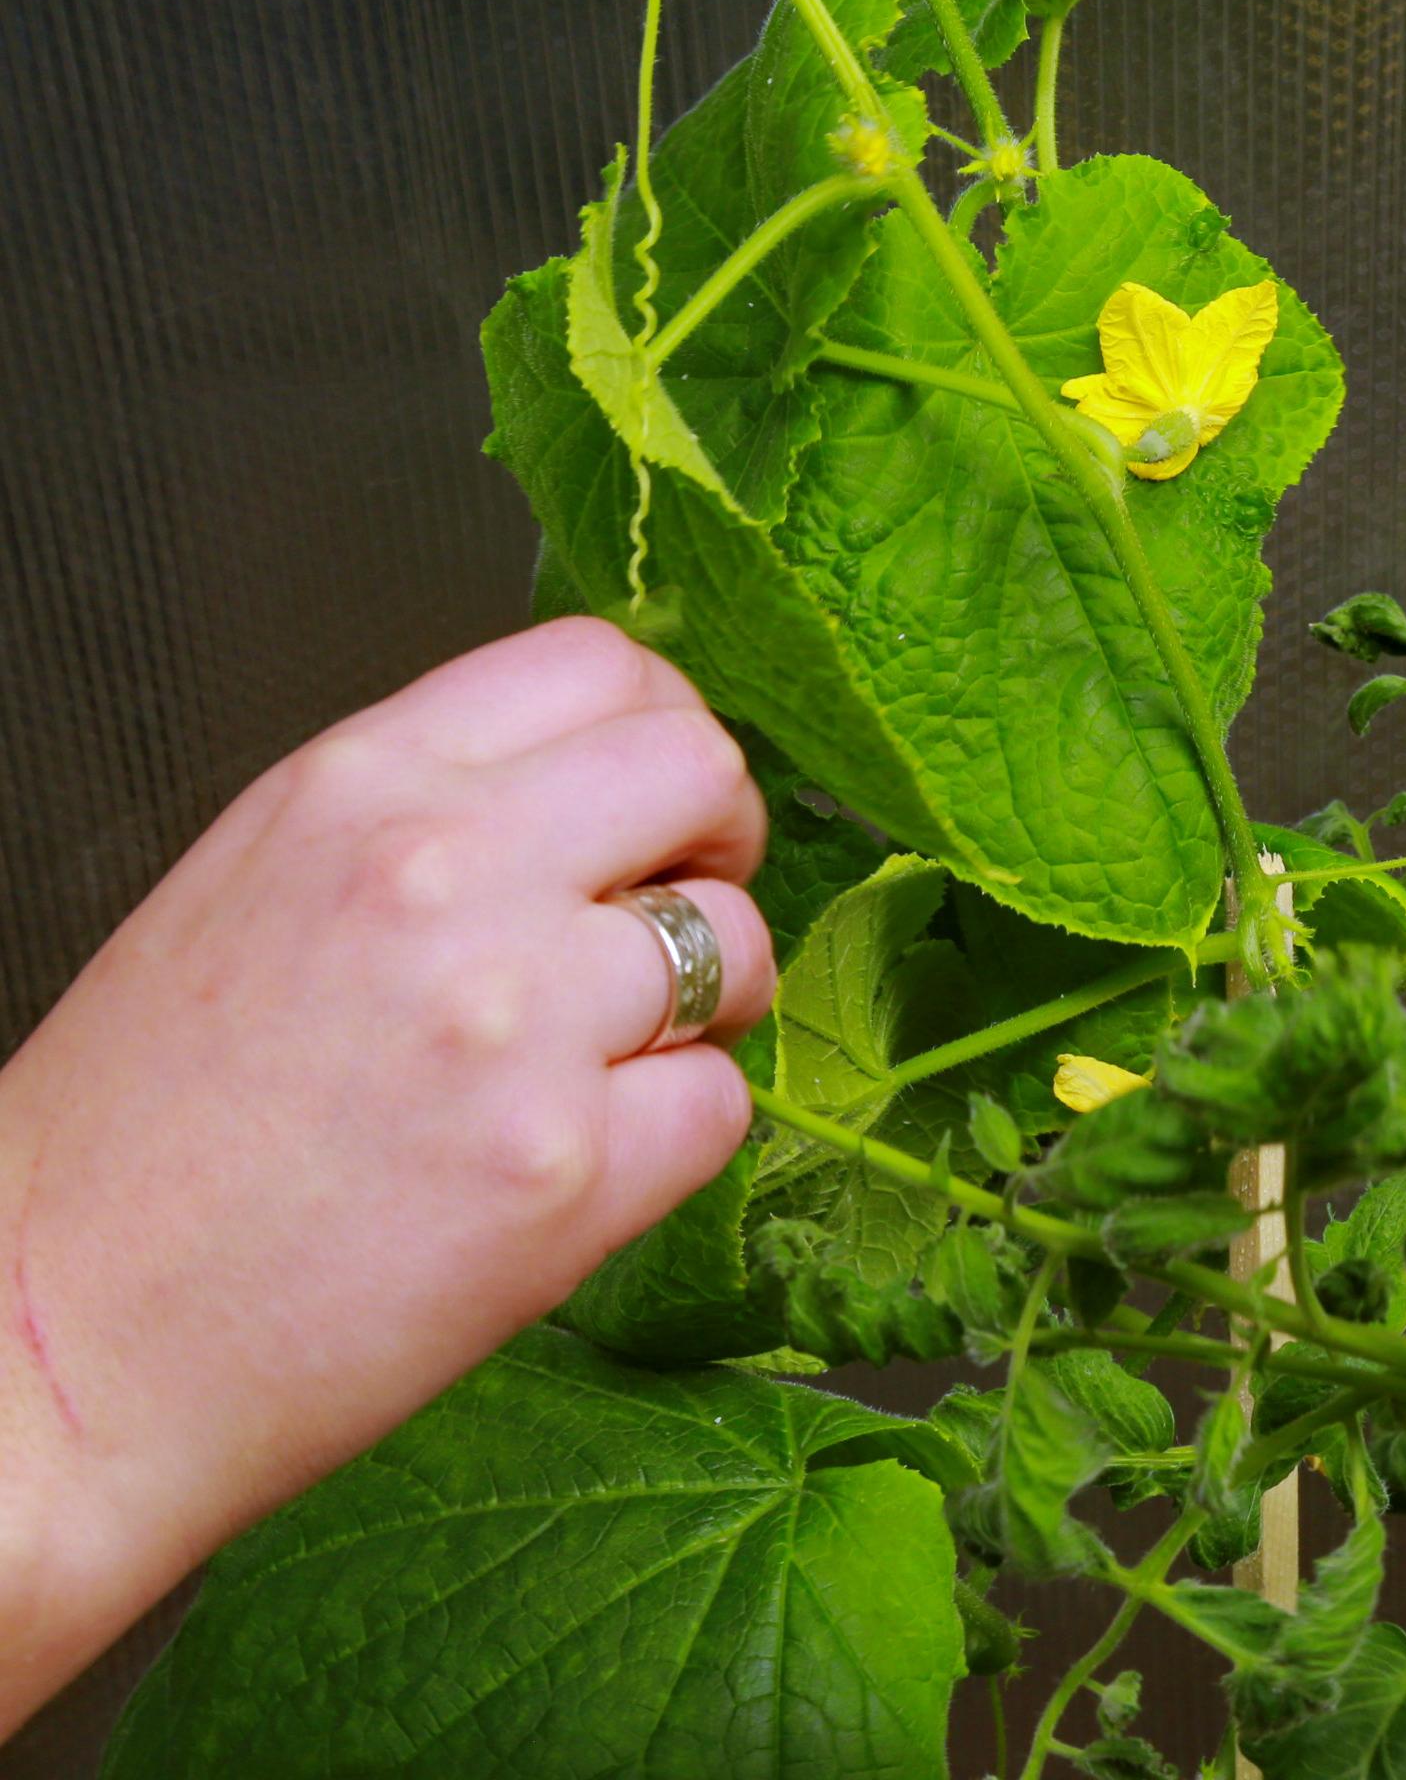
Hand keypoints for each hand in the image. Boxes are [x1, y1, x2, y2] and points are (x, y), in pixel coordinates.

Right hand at [0, 618, 775, 1734]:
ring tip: (615, 1059)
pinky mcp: (564, 1171)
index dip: (665, 730)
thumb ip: (429, 816)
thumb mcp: (258, 883)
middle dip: (722, 840)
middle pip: (701, 772)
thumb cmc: (139, 1136)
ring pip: (736, 944)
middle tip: (685, 910)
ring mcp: (517, 1022)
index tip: (662, 801)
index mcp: (360, 787)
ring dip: (710, 1001)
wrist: (49, 1342)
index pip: (601, 665)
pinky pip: (720, 1105)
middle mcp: (446, 875)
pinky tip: (578, 1161)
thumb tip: (595, 793)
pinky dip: (676, 1133)